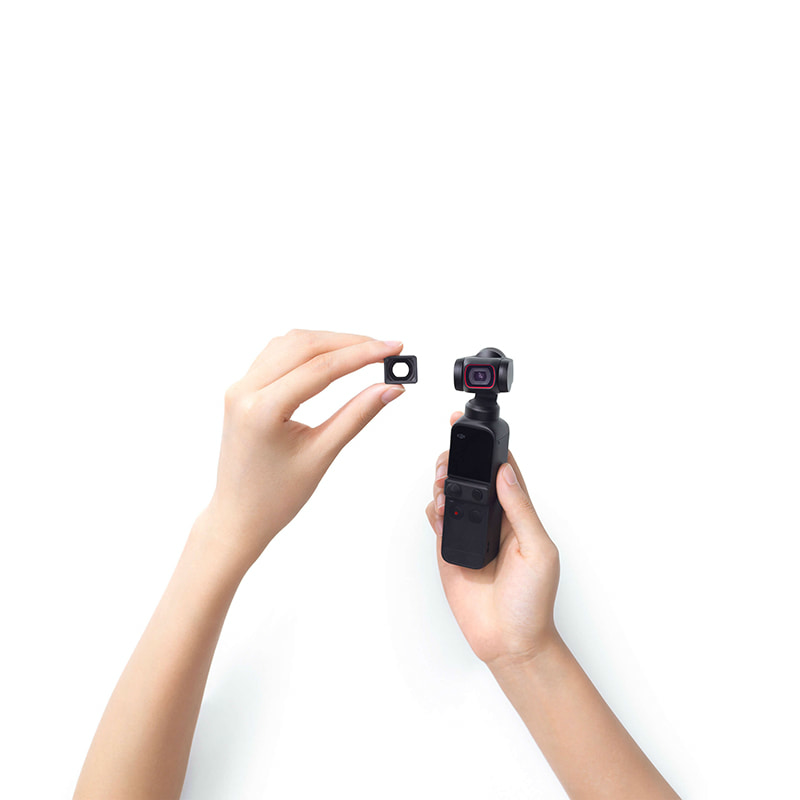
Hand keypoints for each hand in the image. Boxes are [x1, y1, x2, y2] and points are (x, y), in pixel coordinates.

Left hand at [197, 329, 404, 572]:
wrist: (238, 517)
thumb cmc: (274, 497)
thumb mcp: (321, 454)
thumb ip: (357, 415)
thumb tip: (389, 388)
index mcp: (261, 410)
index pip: (321, 368)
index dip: (362, 354)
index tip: (393, 349)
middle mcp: (244, 391)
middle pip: (305, 345)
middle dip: (349, 342)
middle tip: (385, 349)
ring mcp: (240, 388)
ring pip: (290, 344)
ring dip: (328, 342)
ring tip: (364, 352)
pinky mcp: (243, 390)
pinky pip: (277, 355)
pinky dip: (308, 350)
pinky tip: (332, 357)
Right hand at [426, 412, 560, 668]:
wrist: (509, 642)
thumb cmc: (533, 601)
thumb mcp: (537, 549)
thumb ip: (520, 509)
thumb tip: (506, 473)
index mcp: (519, 516)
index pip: (505, 473)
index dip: (492, 450)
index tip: (478, 430)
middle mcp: (493, 521)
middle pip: (472, 478)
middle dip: (458, 462)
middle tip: (450, 459)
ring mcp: (469, 534)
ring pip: (451, 494)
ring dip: (443, 482)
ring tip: (443, 485)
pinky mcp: (449, 550)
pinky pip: (437, 521)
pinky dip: (434, 510)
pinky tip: (439, 509)